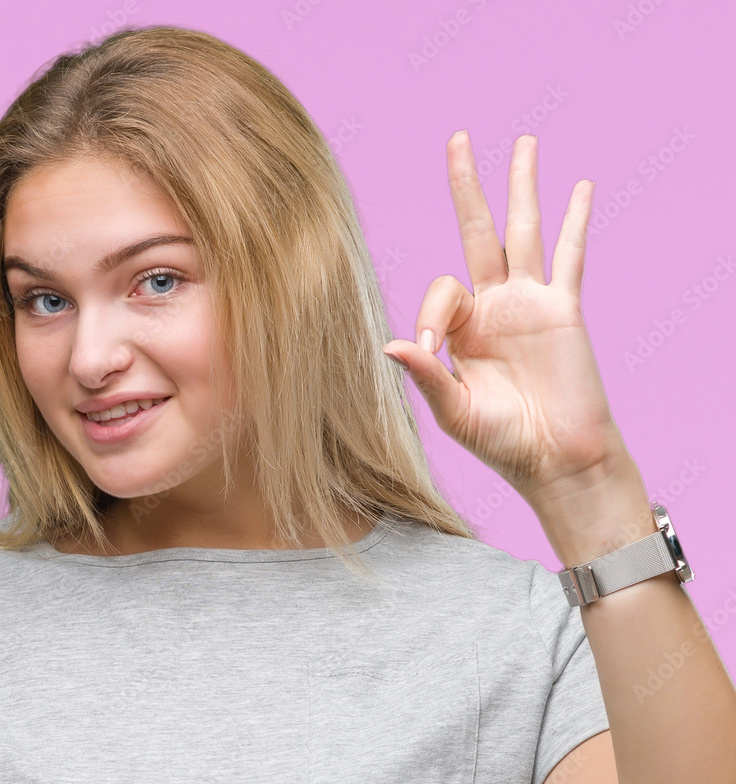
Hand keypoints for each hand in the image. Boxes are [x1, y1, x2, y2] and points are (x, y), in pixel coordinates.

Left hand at [383, 131, 628, 503]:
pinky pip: (569, 258)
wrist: (554, 459)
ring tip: (523, 142)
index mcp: (461, 330)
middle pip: (477, 232)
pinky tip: (579, 187)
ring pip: (523, 231)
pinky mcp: (564, 310)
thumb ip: (426, 376)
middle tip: (456, 138)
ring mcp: (530, 303)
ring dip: (523, 187)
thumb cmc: (501, 441)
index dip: (431, 314)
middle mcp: (492, 307)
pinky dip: (575, 223)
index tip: (433, 350)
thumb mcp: (453, 411)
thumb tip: (389, 345)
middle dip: (466, 187)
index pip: (440, 291)